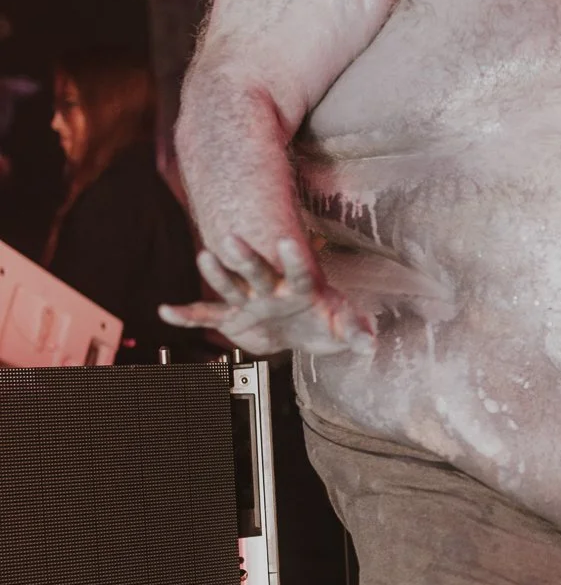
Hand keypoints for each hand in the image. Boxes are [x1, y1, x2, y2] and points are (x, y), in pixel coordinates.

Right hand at [160, 234, 375, 358]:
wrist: (305, 330)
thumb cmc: (326, 322)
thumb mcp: (343, 329)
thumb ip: (354, 333)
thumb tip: (369, 345)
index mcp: (300, 288)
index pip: (298, 271)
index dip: (294, 259)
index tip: (286, 242)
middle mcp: (271, 289)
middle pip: (257, 270)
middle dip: (245, 257)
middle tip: (231, 239)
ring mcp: (250, 301)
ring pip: (230, 287)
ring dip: (218, 274)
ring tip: (204, 257)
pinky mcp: (234, 318)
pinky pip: (208, 316)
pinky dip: (188, 316)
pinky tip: (166, 312)